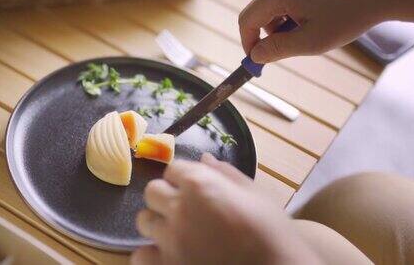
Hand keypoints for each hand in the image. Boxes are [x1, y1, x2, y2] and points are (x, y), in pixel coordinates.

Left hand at [132, 153, 321, 264]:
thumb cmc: (273, 232)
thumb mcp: (255, 194)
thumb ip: (225, 174)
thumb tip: (205, 158)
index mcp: (200, 184)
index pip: (173, 168)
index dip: (184, 177)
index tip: (193, 187)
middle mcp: (179, 208)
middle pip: (152, 191)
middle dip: (166, 196)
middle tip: (184, 209)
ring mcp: (171, 240)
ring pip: (144, 220)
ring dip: (158, 223)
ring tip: (177, 232)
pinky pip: (140, 255)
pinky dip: (150, 253)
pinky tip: (167, 254)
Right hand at [239, 0, 413, 62]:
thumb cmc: (350, 15)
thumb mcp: (310, 42)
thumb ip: (277, 50)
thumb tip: (256, 55)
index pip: (247, 20)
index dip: (248, 42)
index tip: (255, 58)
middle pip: (262, 10)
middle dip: (271, 32)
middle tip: (292, 47)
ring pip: (276, 1)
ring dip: (286, 20)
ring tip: (312, 27)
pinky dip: (297, 6)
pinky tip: (320, 13)